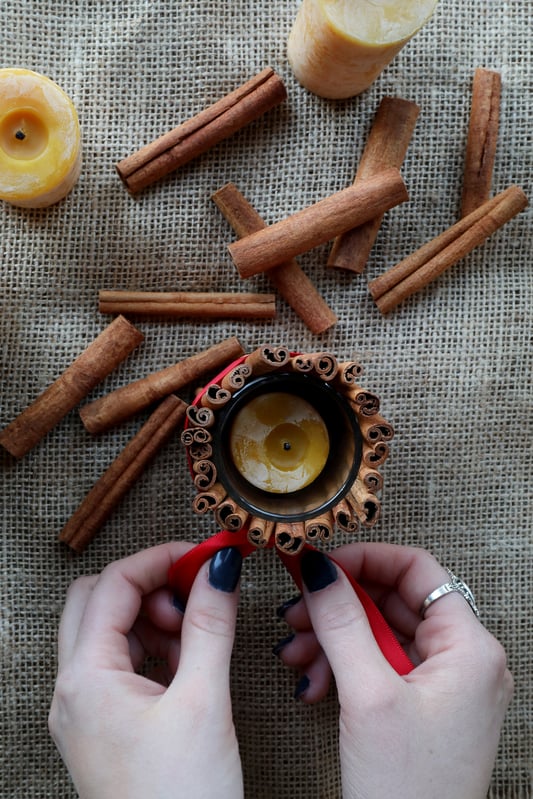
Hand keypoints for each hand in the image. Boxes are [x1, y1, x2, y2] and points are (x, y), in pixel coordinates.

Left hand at [49, 542, 243, 798]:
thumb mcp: (203, 700)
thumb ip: (210, 624)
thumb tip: (219, 567)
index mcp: (86, 678)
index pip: (114, 584)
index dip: (162, 559)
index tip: (205, 555)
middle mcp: (74, 691)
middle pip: (99, 602)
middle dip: (150, 586)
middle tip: (198, 593)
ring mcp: (85, 711)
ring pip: (109, 632)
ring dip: (153, 618)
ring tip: (199, 634)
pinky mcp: (104, 728)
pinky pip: (121, 665)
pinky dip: (154, 649)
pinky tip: (189, 663)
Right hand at [276, 543, 512, 798]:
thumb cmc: (408, 789)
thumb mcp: (368, 695)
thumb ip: (342, 622)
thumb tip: (319, 569)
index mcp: (470, 648)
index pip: (417, 570)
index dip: (364, 560)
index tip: (320, 566)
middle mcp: (465, 661)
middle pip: (394, 601)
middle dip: (339, 606)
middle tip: (296, 607)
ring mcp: (445, 686)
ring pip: (382, 634)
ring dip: (334, 638)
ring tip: (294, 652)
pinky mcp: (424, 708)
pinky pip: (381, 667)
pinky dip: (344, 667)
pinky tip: (312, 682)